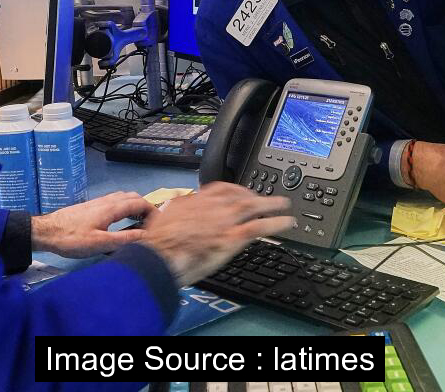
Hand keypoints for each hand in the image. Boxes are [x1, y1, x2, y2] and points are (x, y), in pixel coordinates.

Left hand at [31, 191, 155, 257]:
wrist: (46, 231)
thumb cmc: (73, 239)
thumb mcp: (101, 243)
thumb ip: (124, 238)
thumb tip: (146, 236)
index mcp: (111, 208)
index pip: (139, 202)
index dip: (153, 211)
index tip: (160, 223)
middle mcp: (107, 201)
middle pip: (132, 196)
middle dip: (145, 207)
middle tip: (151, 223)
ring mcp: (98, 202)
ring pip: (122, 197)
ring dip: (134, 206)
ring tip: (139, 221)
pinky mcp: (91, 207)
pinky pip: (114, 201)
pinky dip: (124, 207)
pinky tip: (120, 220)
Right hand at [140, 182, 294, 286]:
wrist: (158, 257)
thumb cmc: (157, 244)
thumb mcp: (163, 217)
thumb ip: (176, 208)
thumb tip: (177, 202)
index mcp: (196, 200)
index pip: (220, 188)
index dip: (234, 189)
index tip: (241, 192)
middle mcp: (213, 205)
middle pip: (241, 195)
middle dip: (256, 195)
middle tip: (267, 198)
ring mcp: (224, 220)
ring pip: (254, 207)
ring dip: (272, 204)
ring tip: (284, 205)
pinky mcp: (232, 237)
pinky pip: (260, 226)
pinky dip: (276, 223)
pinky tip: (287, 223)